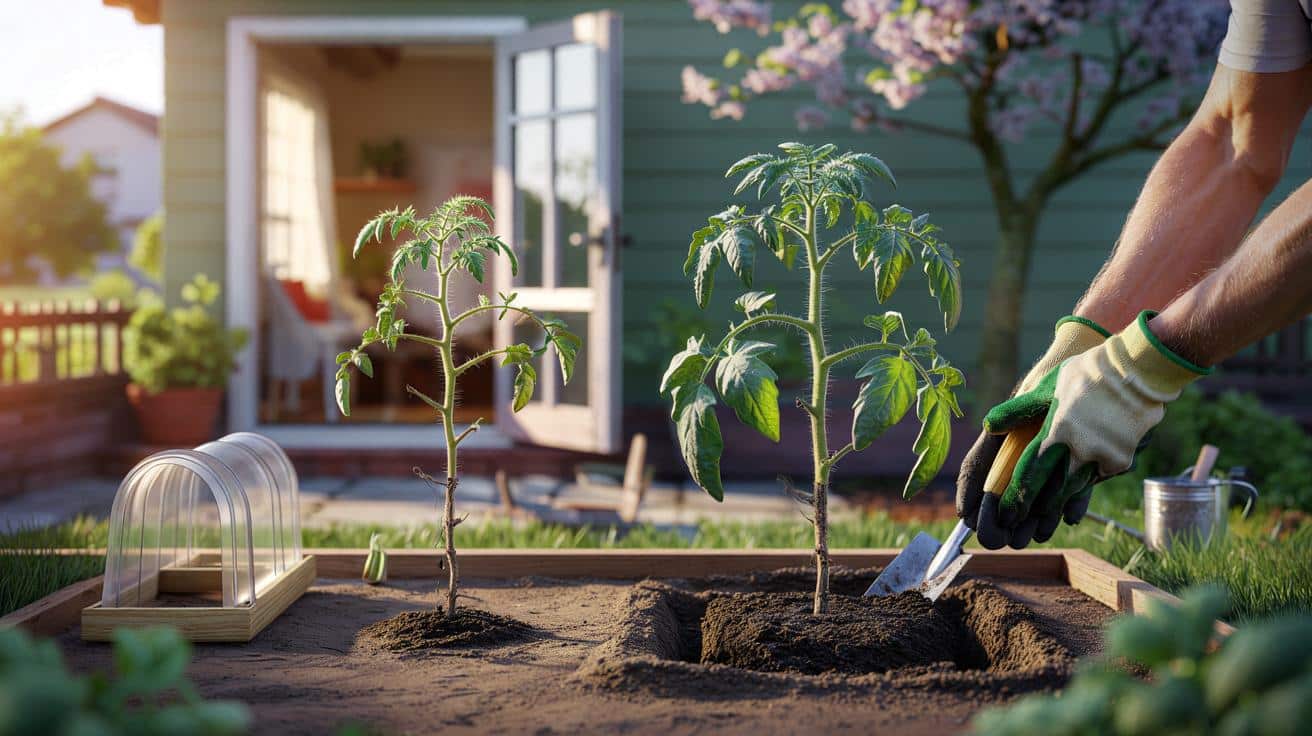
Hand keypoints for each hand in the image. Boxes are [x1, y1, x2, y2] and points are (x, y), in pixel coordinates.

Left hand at [983, 311, 1208, 544]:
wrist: (1135, 371)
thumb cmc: (1085, 375)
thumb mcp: (1046, 387)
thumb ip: (1017, 411)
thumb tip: (988, 427)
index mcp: (1056, 432)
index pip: (1030, 473)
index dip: (1015, 496)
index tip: (1004, 513)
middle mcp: (1079, 449)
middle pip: (1051, 489)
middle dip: (1032, 508)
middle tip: (1016, 523)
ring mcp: (1103, 456)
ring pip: (1074, 489)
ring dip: (1056, 503)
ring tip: (1041, 516)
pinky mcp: (1121, 459)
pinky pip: (1097, 480)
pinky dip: (1082, 487)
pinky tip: (1071, 495)